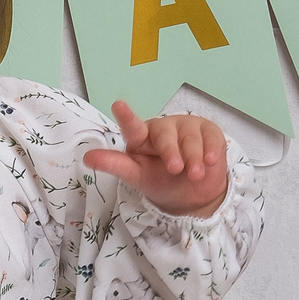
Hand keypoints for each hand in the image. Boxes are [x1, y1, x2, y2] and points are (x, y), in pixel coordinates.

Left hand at [82, 101, 230, 217]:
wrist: (193, 194)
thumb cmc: (161, 181)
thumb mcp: (136, 176)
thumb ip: (114, 165)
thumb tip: (87, 158)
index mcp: (141, 137)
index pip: (132, 127)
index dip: (126, 116)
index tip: (118, 105)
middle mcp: (163, 128)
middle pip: (165, 135)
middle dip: (171, 152)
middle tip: (176, 169)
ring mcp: (186, 127)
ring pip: (190, 138)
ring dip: (194, 158)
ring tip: (195, 175)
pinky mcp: (208, 130)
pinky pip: (211, 137)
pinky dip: (211, 150)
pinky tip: (210, 161)